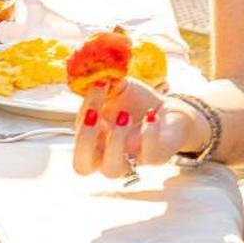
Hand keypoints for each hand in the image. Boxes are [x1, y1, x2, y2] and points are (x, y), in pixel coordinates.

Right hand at [70, 78, 205, 178]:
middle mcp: (107, 154)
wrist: (167, 109)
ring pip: (112, 169)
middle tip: (94, 116)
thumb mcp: (115, 88)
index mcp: (93, 139)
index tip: (95, 90)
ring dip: (114, 141)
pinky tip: (151, 115)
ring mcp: (130, 158)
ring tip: (125, 115)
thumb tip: (90, 72)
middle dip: (84, 140)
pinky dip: (148, 134)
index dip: (80, 119)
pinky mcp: (155, 156)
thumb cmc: (135, 103)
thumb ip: (101, 83)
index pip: (76, 138)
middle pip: (82, 167)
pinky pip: (150, 157)